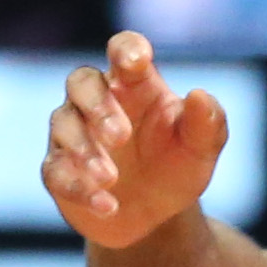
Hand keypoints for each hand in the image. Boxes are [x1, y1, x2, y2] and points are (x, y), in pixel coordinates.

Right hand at [41, 32, 229, 246]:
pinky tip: (106, 206)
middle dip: (97, 106)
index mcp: (134, 86)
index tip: (136, 62)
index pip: (123, 51)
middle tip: (120, 136)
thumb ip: (208, 123)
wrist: (158, 216)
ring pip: (64, 126)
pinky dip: (80, 188)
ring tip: (110, 178)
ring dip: (85, 150)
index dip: (127, 50)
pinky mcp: (59, 170)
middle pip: (81, 83)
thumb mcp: (201, 148)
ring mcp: (74, 134)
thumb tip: (200, 96)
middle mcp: (97, 102)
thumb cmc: (176, 166)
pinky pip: (57, 172)